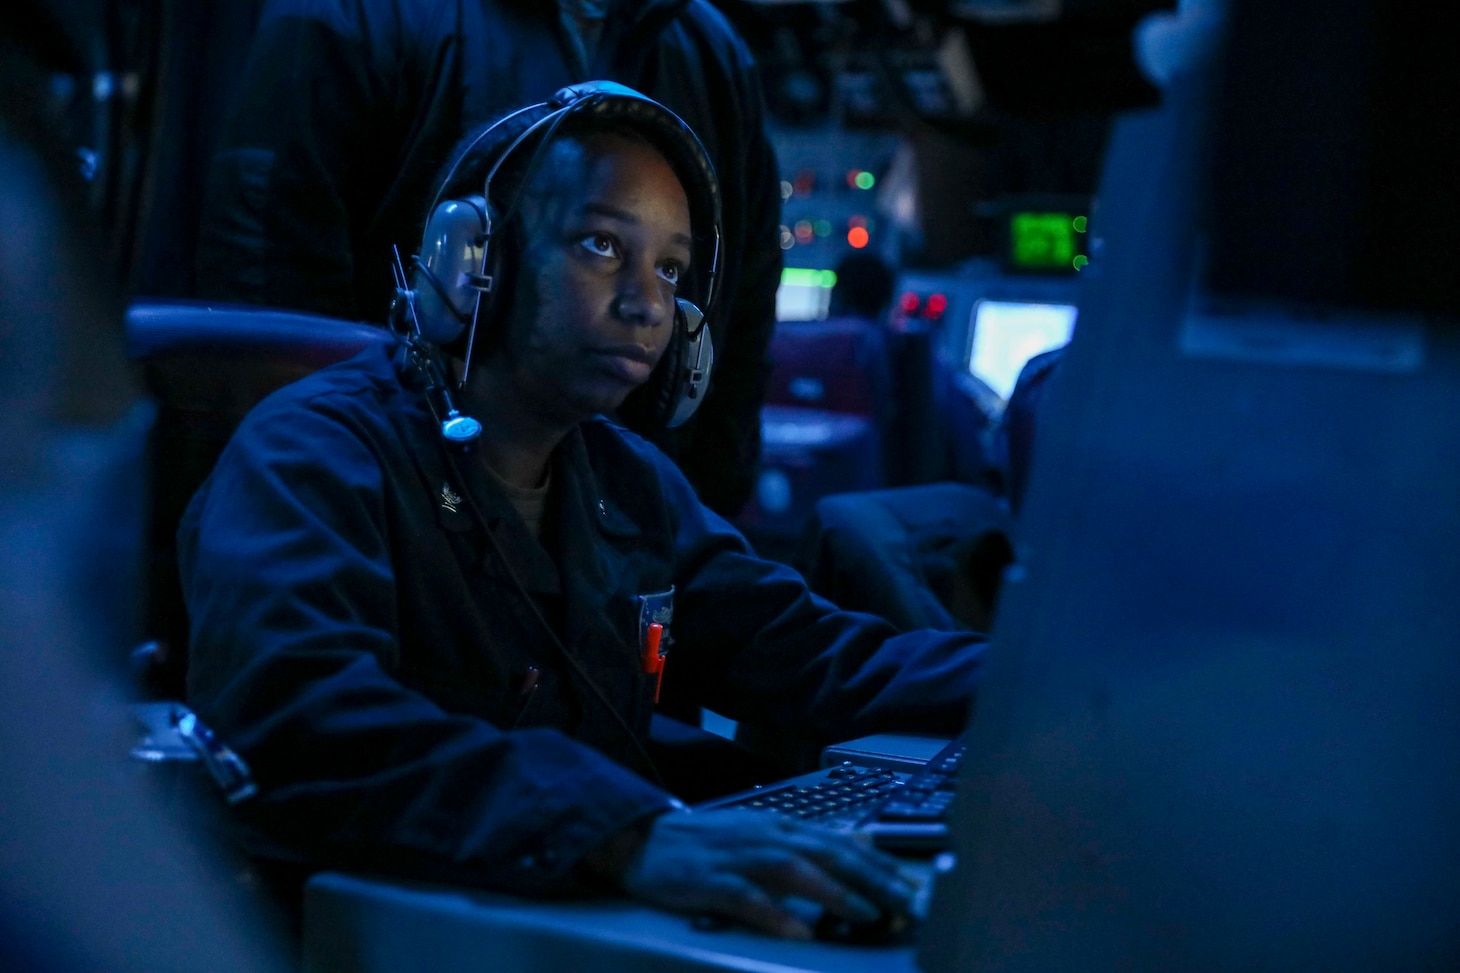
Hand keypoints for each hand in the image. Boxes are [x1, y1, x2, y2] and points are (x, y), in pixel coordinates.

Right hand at [605, 809, 917, 938]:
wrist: (645, 838)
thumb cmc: (711, 844)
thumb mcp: (766, 831)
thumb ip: (813, 839)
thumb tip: (864, 842)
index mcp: (784, 825)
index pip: (845, 843)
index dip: (884, 867)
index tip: (919, 890)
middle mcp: (768, 835)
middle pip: (830, 854)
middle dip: (874, 881)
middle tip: (909, 906)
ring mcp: (739, 857)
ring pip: (795, 870)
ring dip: (835, 893)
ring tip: (867, 914)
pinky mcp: (710, 880)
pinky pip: (745, 897)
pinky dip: (772, 913)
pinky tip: (795, 931)